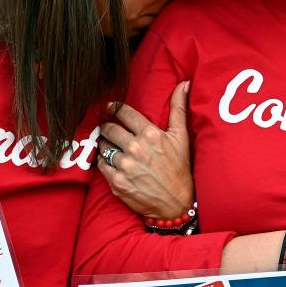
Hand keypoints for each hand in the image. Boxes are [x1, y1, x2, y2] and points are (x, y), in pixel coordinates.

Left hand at [99, 82, 193, 219]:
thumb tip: (183, 83)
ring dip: (105, 145)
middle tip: (107, 127)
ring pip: (104, 147)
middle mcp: (136, 149)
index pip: (124, 113)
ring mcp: (125, 166)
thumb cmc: (180, 168)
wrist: (176, 203)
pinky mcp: (117, 182)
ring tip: (110, 146)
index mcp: (150, 134)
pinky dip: (104, 162)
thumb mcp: (181, 137)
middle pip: (110, 129)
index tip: (110, 107)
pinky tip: (111, 162)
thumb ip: (178, 108)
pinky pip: (102, 166)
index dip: (115, 108)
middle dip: (107, 126)